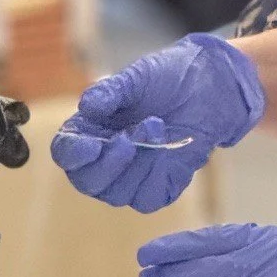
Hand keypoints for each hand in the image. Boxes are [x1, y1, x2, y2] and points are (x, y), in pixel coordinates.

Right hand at [51, 33, 263, 210]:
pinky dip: (156, 175)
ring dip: (138, 164)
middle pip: (89, 182)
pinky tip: (168, 150)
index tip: (90, 146)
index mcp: (88, 132)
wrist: (209, 86)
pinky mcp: (158, 188)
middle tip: (128, 140)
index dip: (74, 155)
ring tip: (156, 127)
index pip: (66, 153)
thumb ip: (111, 92)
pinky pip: (148, 198)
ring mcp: (130, 177)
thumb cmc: (166, 78)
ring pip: (118, 194)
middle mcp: (104, 159)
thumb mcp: (137, 78)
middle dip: (108, 164)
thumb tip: (87, 105)